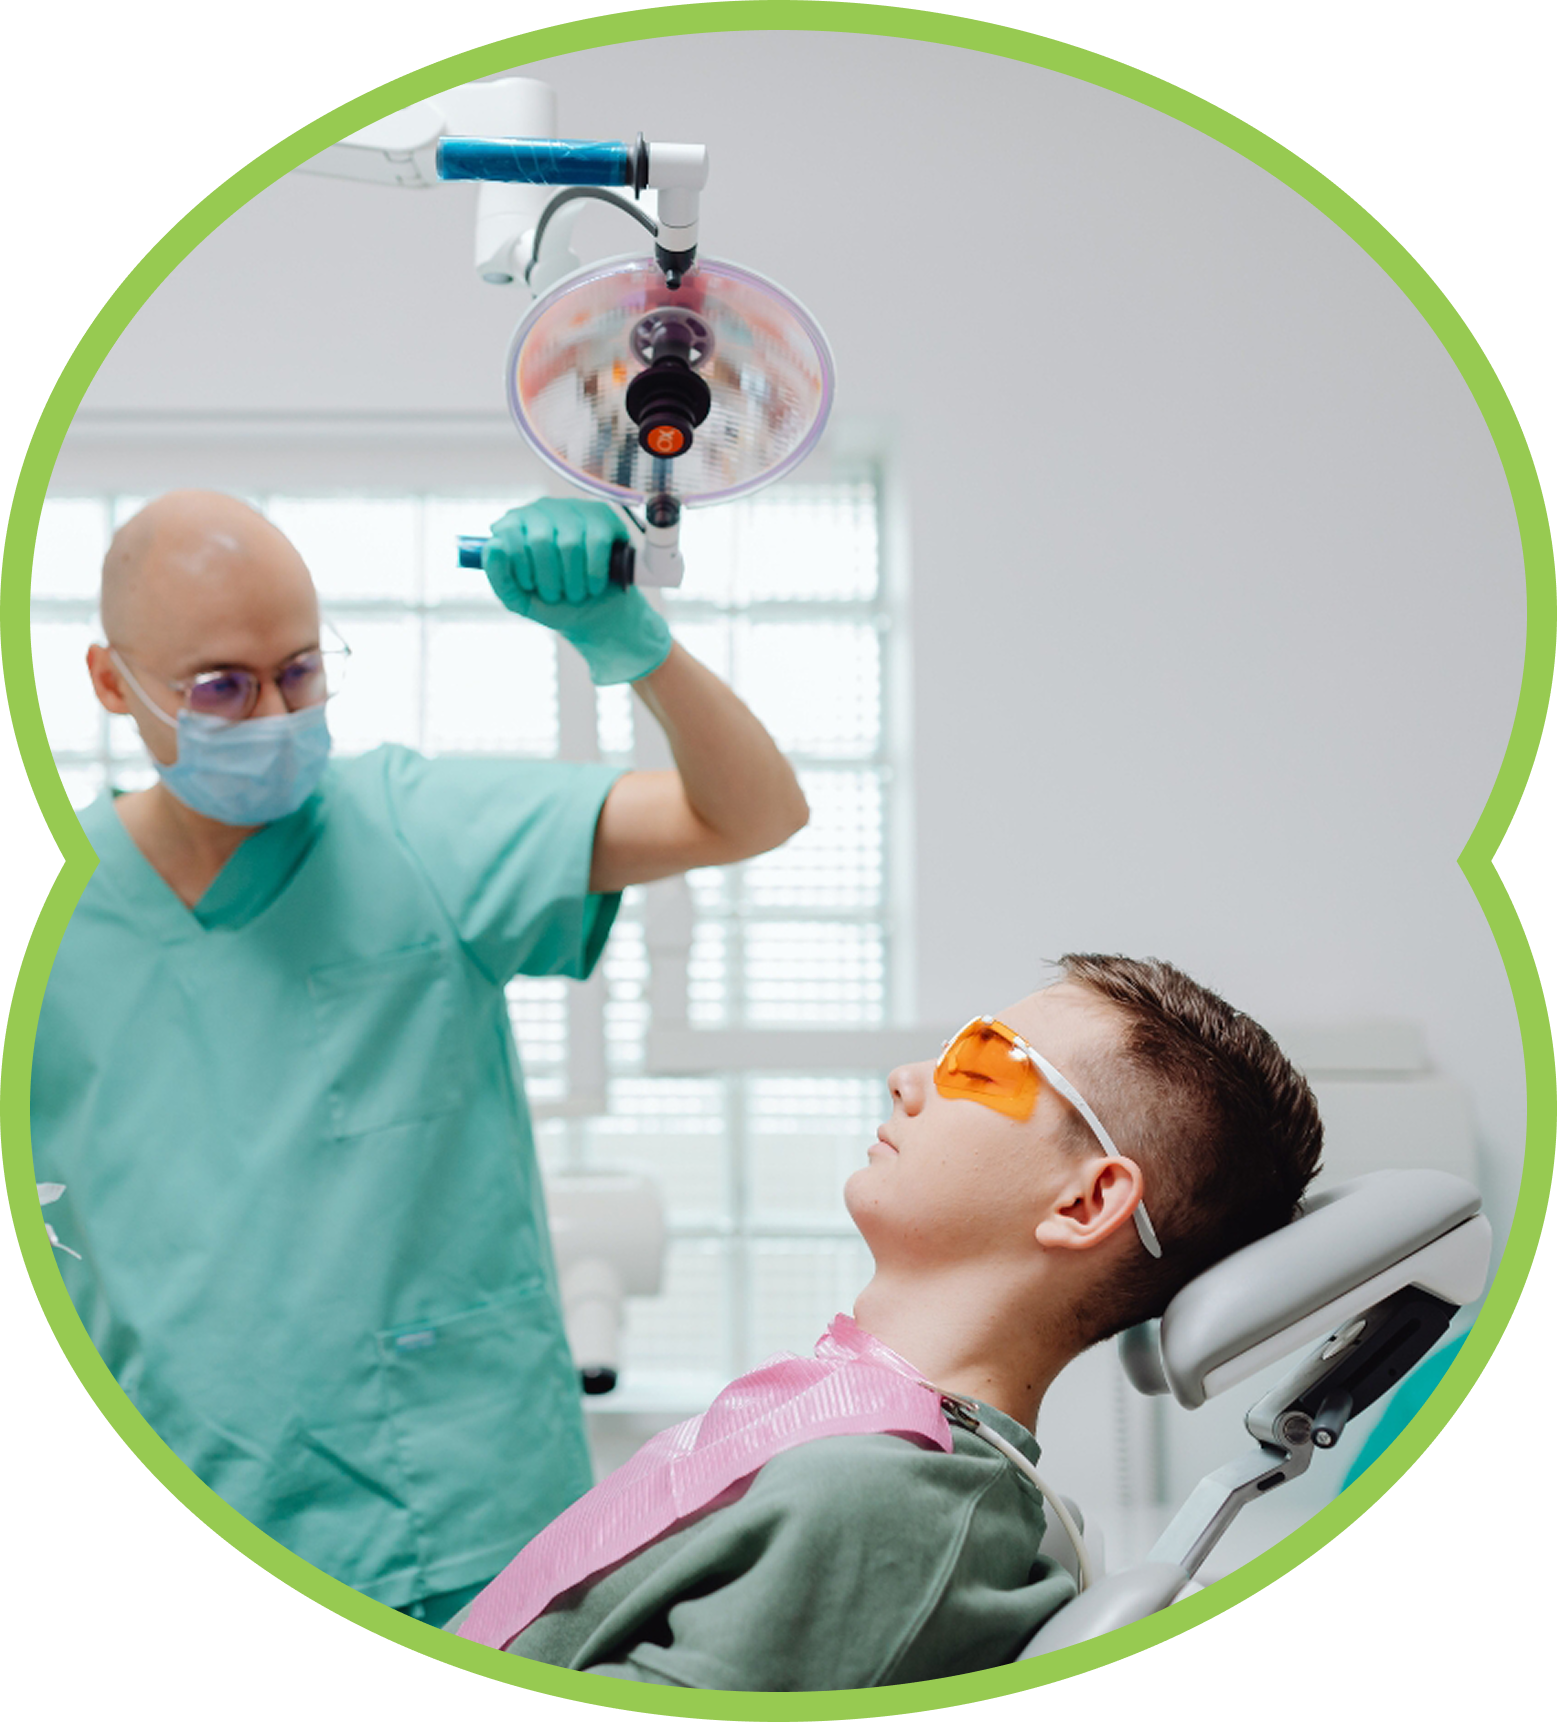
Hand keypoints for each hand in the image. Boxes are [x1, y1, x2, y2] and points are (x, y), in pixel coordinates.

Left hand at [483, 498, 672, 684]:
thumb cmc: (555, 604)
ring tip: (576, 593)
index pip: (508, 534)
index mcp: (516, 524)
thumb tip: (494, 546)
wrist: (597, 617)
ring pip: (570, 544)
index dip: (520, 569)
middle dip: (549, 580)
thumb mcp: (519, 599)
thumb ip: (499, 577)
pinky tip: (595, 586)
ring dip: (573, 582)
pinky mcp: (604, 517)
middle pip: (541, 541)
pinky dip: (595, 574)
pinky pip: (597, 543)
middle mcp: (542, 509)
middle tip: (556, 594)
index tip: (530, 585)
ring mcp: (574, 509)